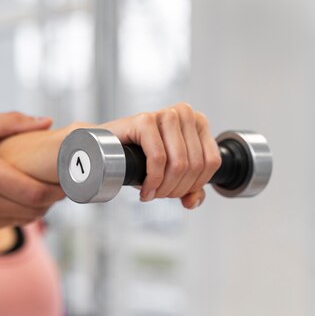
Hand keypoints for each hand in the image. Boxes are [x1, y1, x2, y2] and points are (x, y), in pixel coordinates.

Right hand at [0, 112, 64, 230]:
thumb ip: (11, 122)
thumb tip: (46, 122)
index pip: (37, 193)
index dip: (59, 189)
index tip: (69, 179)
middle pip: (35, 209)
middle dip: (53, 198)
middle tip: (61, 183)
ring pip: (23, 219)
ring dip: (39, 207)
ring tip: (43, 190)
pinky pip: (7, 223)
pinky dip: (20, 213)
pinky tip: (21, 198)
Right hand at [102, 103, 221, 208]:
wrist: (103, 149)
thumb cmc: (137, 158)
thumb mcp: (170, 175)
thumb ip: (190, 189)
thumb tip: (193, 201)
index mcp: (199, 123)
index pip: (211, 162)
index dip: (195, 186)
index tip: (176, 194)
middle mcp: (185, 114)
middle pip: (194, 165)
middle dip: (175, 189)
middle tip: (158, 195)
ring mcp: (165, 114)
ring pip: (179, 163)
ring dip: (163, 187)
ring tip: (151, 192)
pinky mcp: (145, 120)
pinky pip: (158, 158)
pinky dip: (152, 179)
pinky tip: (144, 187)